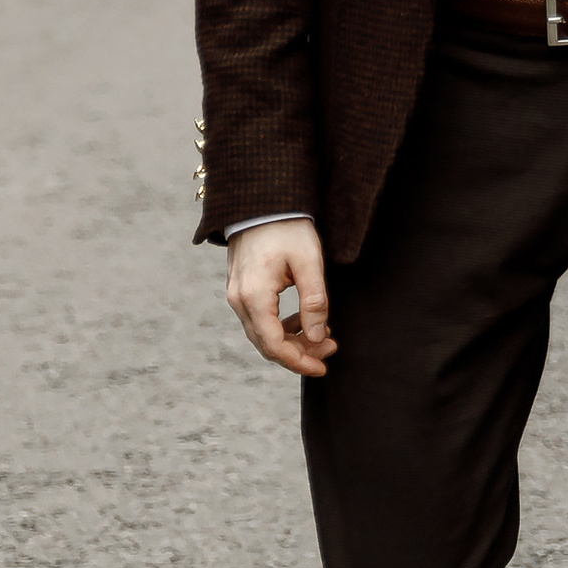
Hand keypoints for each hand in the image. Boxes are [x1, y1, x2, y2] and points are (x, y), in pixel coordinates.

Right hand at [227, 219, 336, 376]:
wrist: (262, 200)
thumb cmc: (287, 227)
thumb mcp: (309, 262)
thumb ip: (314, 302)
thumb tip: (317, 337)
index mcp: (254, 296)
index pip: (274, 345)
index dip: (299, 361)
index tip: (323, 367)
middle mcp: (239, 300)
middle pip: (267, 344)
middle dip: (300, 352)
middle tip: (331, 347)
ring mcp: (237, 294)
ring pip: (263, 333)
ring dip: (292, 339)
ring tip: (324, 333)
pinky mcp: (241, 287)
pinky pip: (260, 318)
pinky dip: (282, 325)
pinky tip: (304, 319)